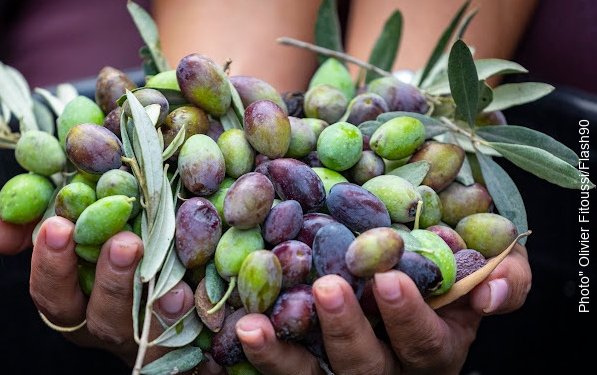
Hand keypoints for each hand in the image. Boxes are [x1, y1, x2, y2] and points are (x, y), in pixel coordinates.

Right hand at [0, 196, 224, 373]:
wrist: (180, 255)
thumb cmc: (109, 229)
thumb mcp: (65, 218)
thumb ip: (21, 220)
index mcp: (73, 297)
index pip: (52, 292)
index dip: (51, 263)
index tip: (56, 225)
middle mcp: (107, 320)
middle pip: (99, 316)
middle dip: (108, 281)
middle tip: (123, 243)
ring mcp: (147, 330)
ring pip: (145, 325)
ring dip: (152, 296)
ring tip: (167, 261)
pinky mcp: (184, 332)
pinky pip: (184, 330)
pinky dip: (183, 311)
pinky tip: (187, 289)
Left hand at [234, 244, 531, 373]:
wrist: (404, 285)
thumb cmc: (447, 280)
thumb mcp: (483, 276)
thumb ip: (506, 278)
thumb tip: (494, 289)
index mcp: (433, 348)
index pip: (425, 344)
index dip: (408, 317)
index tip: (388, 280)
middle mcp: (388, 369)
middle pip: (366, 367)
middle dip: (346, 331)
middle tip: (326, 287)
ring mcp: (342, 372)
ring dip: (282, 356)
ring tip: (253, 325)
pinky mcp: (307, 368)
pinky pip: (283, 369)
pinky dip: (259, 352)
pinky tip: (239, 327)